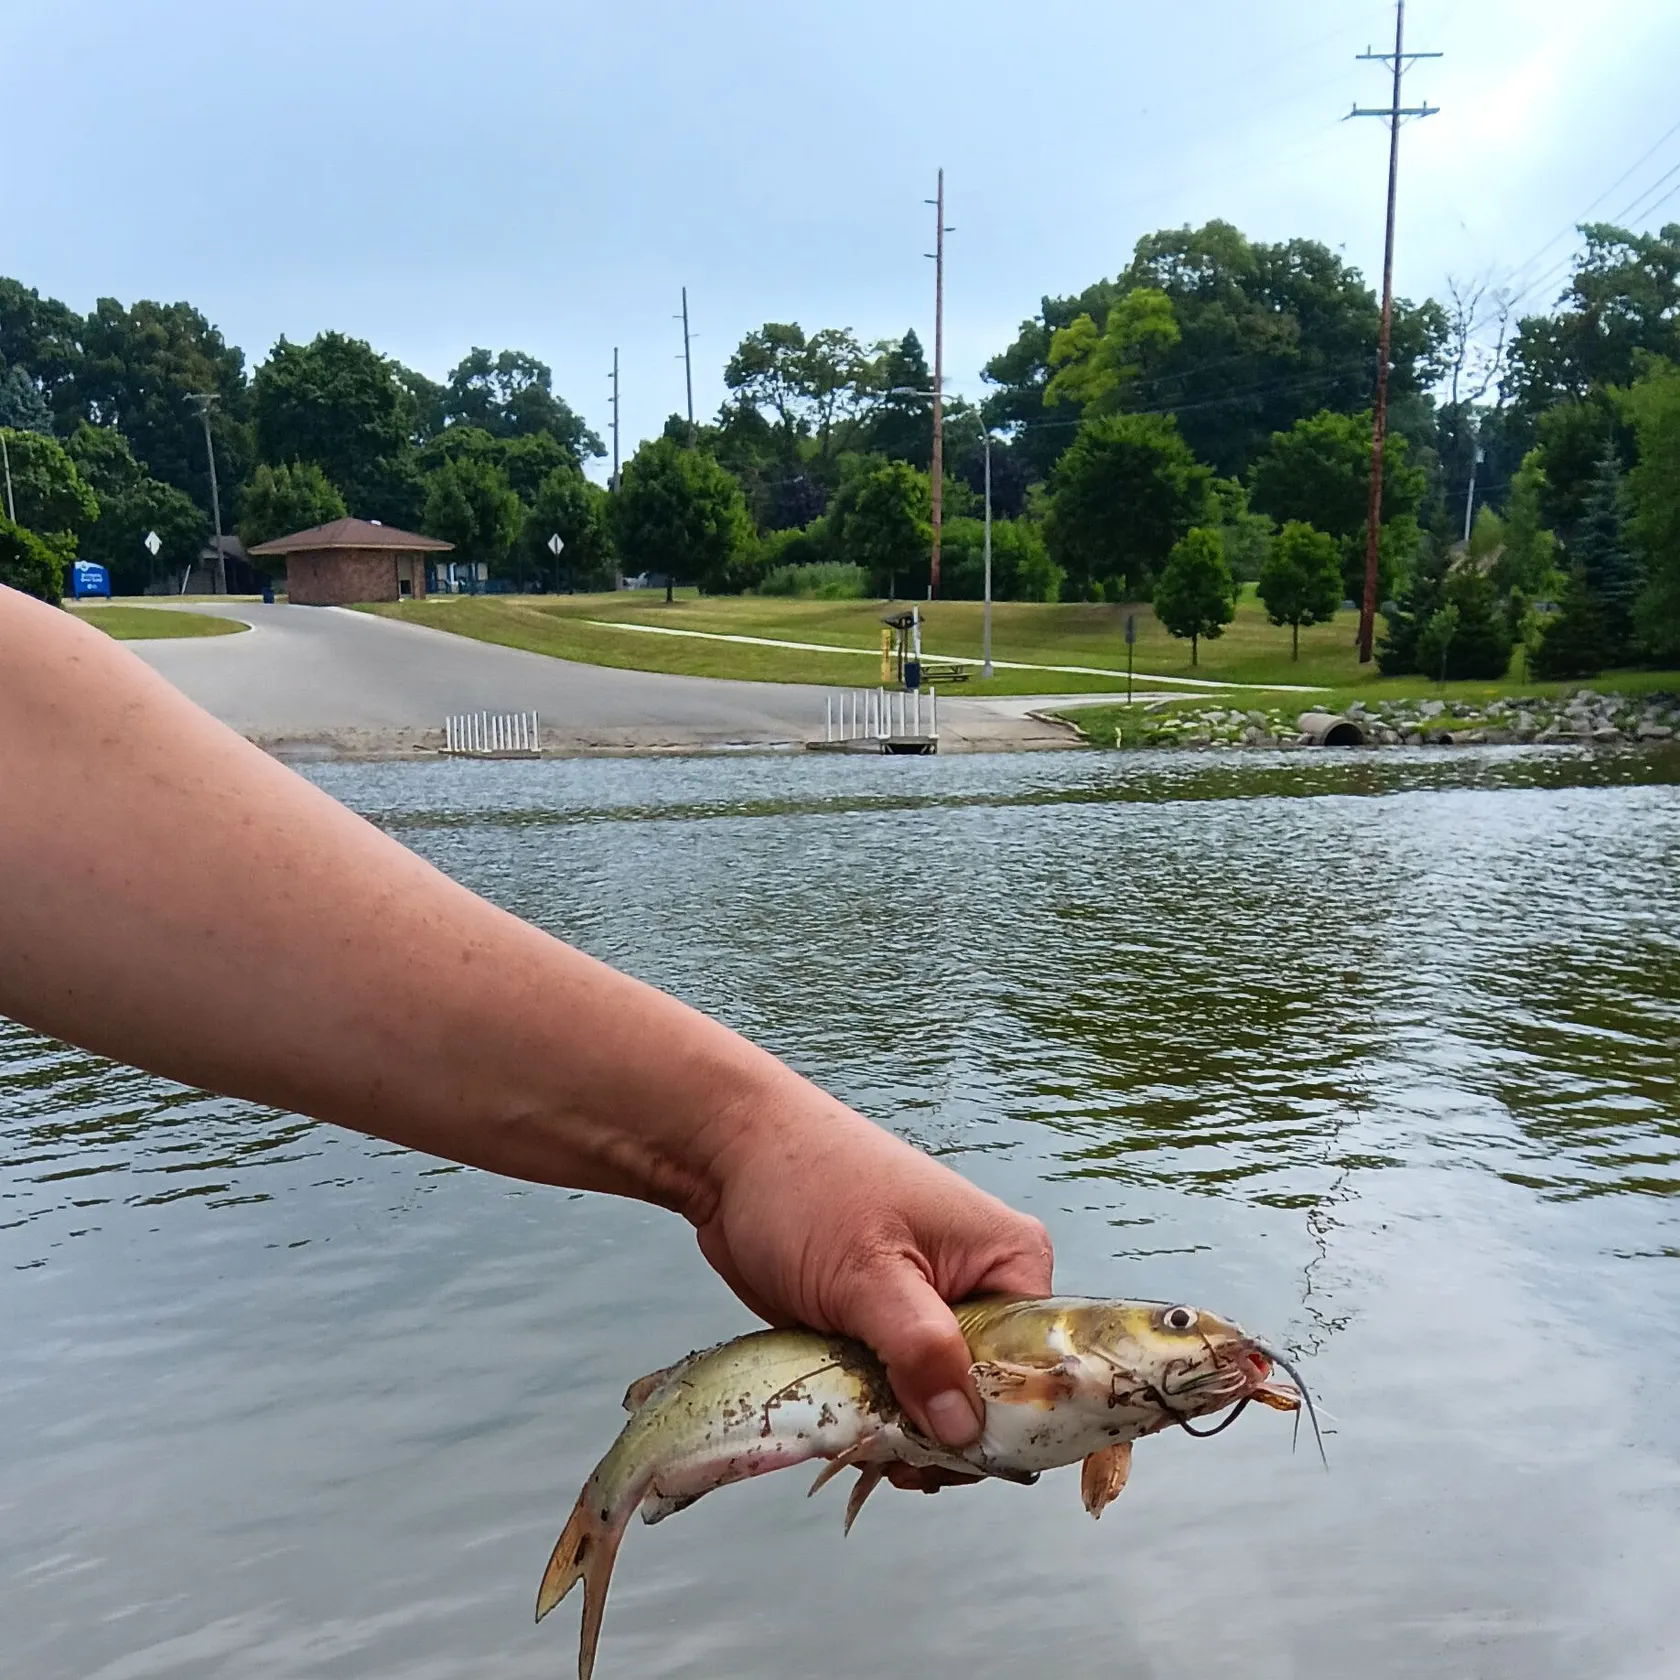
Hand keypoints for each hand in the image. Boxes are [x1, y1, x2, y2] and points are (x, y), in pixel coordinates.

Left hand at [693, 1088, 1052, 1447]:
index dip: (999, 1426)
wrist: (731, 1158)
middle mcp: (985, 1286)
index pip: (1036, 1368)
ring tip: (860, 1442)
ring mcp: (935, 1308)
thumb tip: (964, 1432)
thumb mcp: (869, 1274)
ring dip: (902, 1432)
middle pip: (989, 1395)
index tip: (942, 1464)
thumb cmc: (808, 1189)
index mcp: (1010, 1260)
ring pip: (939, 1402)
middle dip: (943, 1438)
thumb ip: (922, 1351)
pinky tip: (848, 1430)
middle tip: (891, 1462)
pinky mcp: (888, 1326)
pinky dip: (876, 1416)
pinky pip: (899, 1391)